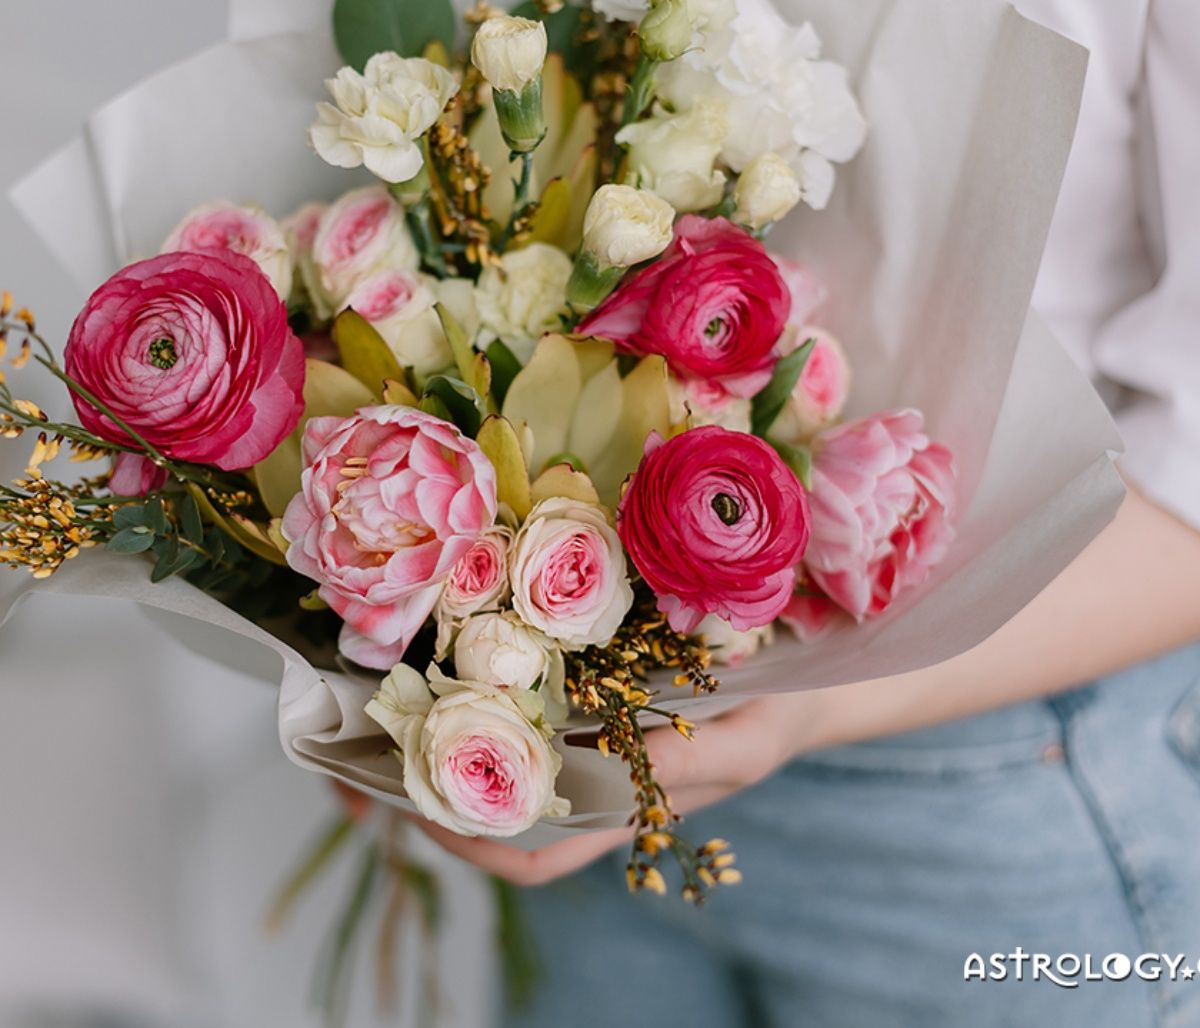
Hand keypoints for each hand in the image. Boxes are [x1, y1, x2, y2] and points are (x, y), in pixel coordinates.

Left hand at [413, 691, 820, 885]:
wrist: (806, 681)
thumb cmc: (779, 718)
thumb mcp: (743, 742)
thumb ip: (686, 760)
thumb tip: (614, 759)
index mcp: (626, 807)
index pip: (535, 855)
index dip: (472, 847)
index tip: (416, 811)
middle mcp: (598, 777)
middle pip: (501, 807)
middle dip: (435, 787)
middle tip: (378, 745)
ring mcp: (596, 735)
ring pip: (508, 755)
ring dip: (454, 736)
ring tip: (404, 697)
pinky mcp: (601, 692)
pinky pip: (536, 701)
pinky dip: (498, 689)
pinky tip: (471, 651)